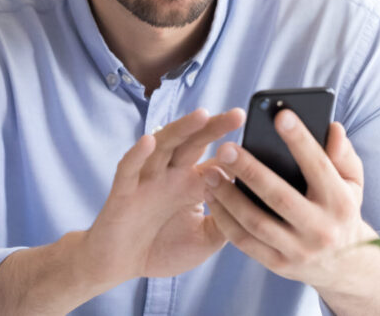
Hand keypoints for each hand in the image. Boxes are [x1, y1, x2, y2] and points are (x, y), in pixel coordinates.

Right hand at [80, 107, 244, 285]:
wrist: (121, 265)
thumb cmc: (163, 248)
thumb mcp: (205, 239)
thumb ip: (227, 221)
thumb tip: (255, 204)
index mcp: (192, 184)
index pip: (216, 160)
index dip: (234, 150)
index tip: (258, 139)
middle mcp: (171, 175)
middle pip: (193, 142)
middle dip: (214, 127)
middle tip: (238, 114)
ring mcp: (146, 179)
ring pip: (163, 146)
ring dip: (181, 129)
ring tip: (202, 115)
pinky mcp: (123, 191)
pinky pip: (129, 168)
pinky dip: (138, 154)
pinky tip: (149, 141)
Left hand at [200, 111, 375, 288]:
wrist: (343, 266)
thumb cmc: (341, 210)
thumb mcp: (352, 183)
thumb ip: (343, 154)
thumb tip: (332, 127)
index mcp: (340, 203)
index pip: (319, 167)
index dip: (300, 141)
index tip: (281, 116)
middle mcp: (321, 229)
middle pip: (279, 197)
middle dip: (250, 171)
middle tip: (225, 148)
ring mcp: (298, 251)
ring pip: (256, 222)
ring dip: (228, 196)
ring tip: (210, 172)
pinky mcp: (278, 264)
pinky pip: (244, 242)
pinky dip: (224, 219)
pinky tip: (211, 197)